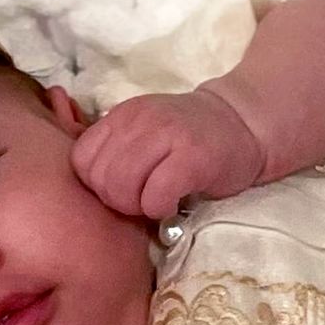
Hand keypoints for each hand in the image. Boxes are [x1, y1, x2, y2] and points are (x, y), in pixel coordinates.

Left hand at [69, 86, 265, 218]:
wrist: (243, 125)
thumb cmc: (190, 139)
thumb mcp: (144, 133)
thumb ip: (116, 150)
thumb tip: (92, 188)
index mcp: (122, 116)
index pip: (80, 160)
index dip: (96, 184)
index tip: (123, 189)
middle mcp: (140, 121)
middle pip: (99, 178)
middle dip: (116, 200)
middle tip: (141, 201)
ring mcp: (167, 136)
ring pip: (121, 186)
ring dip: (136, 206)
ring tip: (155, 202)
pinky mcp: (193, 158)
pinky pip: (155, 196)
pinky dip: (159, 209)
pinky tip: (173, 203)